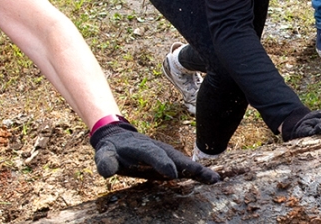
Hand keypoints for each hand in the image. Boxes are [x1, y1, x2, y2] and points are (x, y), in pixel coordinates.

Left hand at [90, 121, 220, 183]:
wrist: (120, 139)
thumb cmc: (112, 149)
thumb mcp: (105, 154)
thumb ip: (105, 161)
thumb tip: (106, 171)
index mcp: (143, 148)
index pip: (154, 155)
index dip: (163, 163)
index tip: (173, 174)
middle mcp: (159, 150)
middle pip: (177, 158)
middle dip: (191, 167)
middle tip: (206, 177)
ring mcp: (167, 156)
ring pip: (185, 163)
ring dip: (200, 172)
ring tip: (215, 180)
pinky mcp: (170, 163)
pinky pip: (186, 169)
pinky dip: (198, 174)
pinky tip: (212, 181)